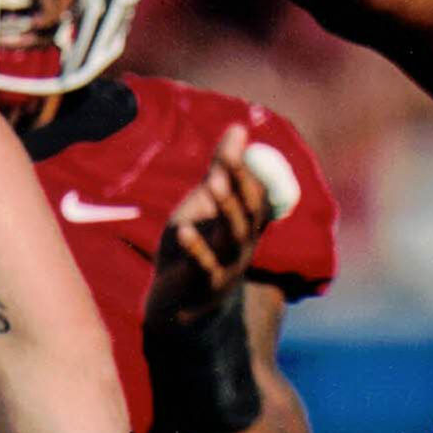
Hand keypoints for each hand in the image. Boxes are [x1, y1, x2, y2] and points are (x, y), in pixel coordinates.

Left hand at [147, 124, 296, 332]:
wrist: (178, 305)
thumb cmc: (192, 249)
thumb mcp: (203, 205)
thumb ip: (220, 169)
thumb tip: (239, 127)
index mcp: (245, 224)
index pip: (254, 194)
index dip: (246, 169)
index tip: (236, 141)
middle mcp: (243, 245)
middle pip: (249, 213)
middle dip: (239, 185)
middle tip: (226, 161)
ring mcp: (228, 267)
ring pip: (234, 237)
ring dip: (225, 210)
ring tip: (211, 184)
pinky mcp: (206, 287)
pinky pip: (206, 268)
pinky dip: (196, 249)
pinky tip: (185, 231)